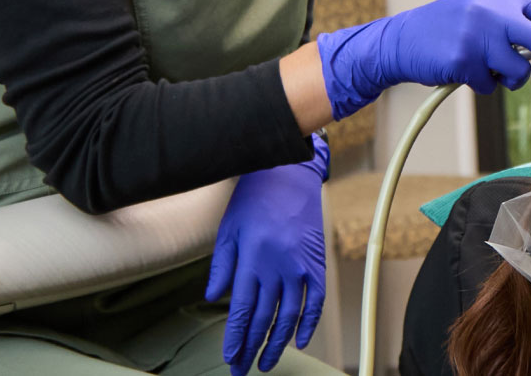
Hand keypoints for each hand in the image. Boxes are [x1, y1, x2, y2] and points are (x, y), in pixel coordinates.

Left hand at [206, 135, 329, 375]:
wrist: (288, 174)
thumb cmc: (252, 200)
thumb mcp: (228, 230)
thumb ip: (222, 266)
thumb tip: (214, 297)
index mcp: (251, 260)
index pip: (241, 310)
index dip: (236, 338)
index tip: (231, 358)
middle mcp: (276, 267)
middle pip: (264, 318)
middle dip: (252, 348)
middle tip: (243, 370)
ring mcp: (299, 266)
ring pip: (290, 315)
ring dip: (278, 343)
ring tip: (267, 362)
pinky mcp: (316, 262)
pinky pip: (316, 300)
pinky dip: (310, 322)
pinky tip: (301, 340)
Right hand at [316, 0, 530, 117]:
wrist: (399, 41)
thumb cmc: (446, 32)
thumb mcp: (481, 15)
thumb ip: (514, 25)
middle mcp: (492, 11)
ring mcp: (477, 34)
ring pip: (518, 70)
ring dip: (507, 79)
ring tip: (484, 68)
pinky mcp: (462, 59)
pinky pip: (490, 85)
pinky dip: (481, 86)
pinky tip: (461, 73)